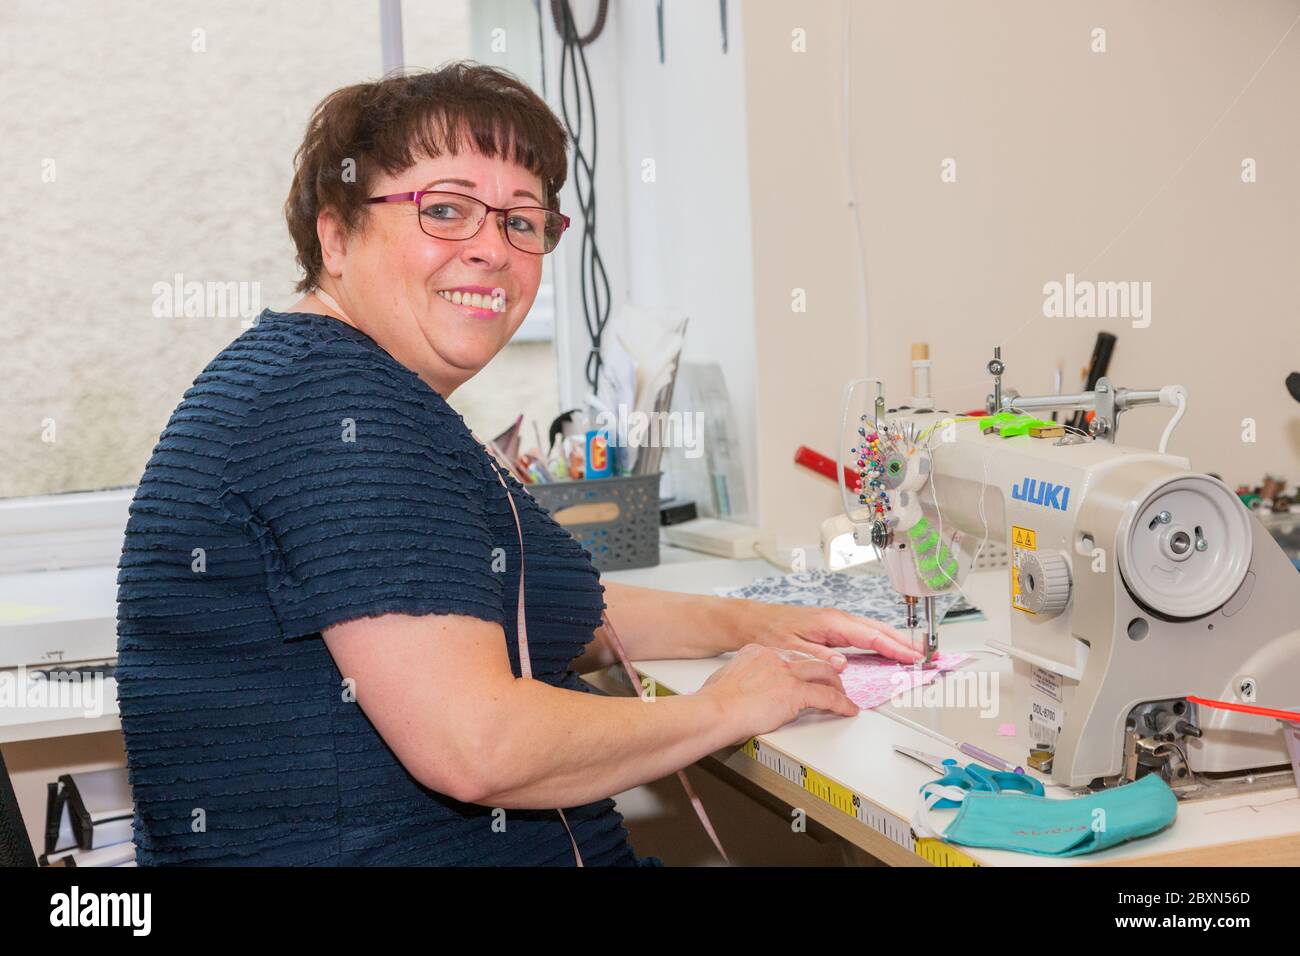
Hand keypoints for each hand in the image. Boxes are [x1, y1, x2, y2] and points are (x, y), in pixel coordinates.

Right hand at [700, 643, 857, 739]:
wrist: (715, 711)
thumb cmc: (714, 702)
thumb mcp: (725, 679)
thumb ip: (740, 678)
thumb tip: (742, 689)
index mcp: (757, 651)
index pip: (789, 655)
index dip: (803, 666)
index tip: (807, 674)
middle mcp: (774, 656)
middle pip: (810, 660)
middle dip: (825, 672)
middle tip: (832, 683)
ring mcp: (787, 672)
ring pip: (824, 673)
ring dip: (837, 686)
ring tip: (843, 696)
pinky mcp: (796, 691)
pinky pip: (827, 697)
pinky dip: (841, 704)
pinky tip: (847, 710)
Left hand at [738, 602, 923, 672]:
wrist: (753, 621)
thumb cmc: (769, 631)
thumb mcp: (790, 647)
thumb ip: (818, 656)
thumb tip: (843, 664)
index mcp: (831, 622)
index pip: (872, 636)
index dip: (896, 647)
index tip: (914, 657)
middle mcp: (837, 619)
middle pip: (879, 630)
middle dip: (904, 642)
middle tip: (926, 655)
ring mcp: (836, 623)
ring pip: (874, 630)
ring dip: (895, 641)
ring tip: (915, 653)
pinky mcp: (833, 628)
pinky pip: (864, 634)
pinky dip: (881, 641)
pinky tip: (888, 650)